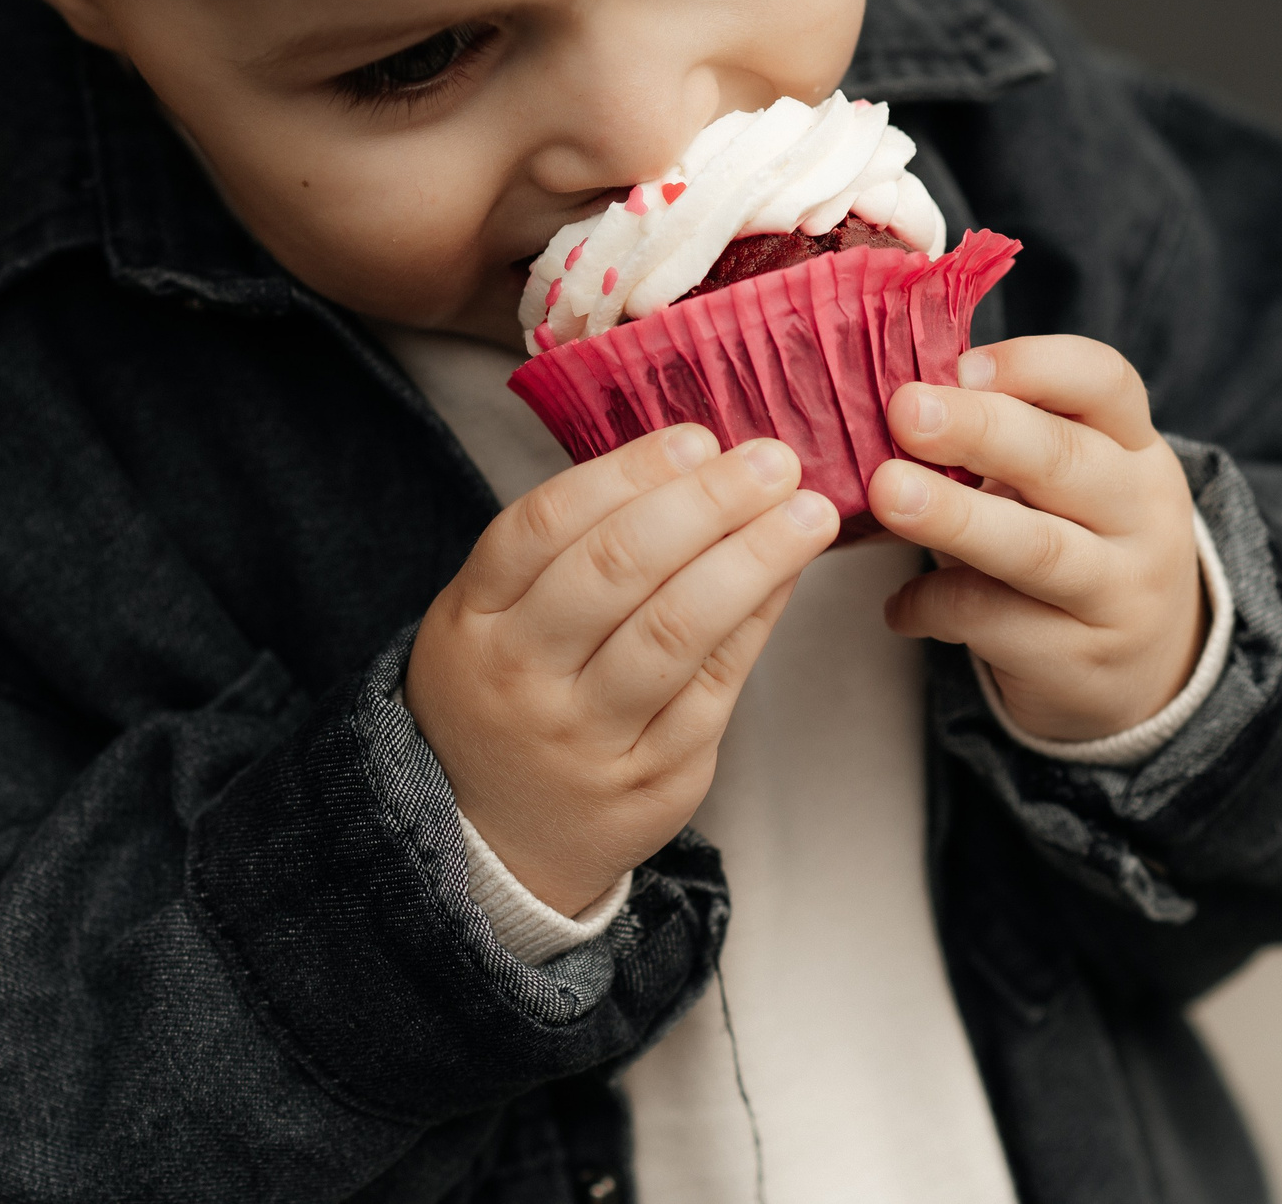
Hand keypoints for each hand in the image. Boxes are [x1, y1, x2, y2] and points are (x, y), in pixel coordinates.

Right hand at [404, 426, 836, 915]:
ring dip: (753, 562)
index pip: (547, 524)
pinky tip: (788, 578)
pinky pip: (713, 691)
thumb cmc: (510, 693)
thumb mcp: (495, 616)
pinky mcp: (648, 782)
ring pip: (675, 633)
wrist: (493, 842)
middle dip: (708, 504)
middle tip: (774, 461)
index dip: (628, 472)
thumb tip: (699, 462)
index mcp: (472, 619)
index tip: (699, 439)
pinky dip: (757, 625)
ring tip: (809, 514)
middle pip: (617, 570)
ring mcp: (584, 737)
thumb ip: (571, 546)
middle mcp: (521, 678)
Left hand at [867, 336, 1206, 742]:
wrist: (1147, 671)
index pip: (1104, 382)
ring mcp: (1121, 591)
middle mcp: (1142, 513)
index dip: (1033, 365)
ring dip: (955, 516)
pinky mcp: (1081, 659)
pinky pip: (995, 622)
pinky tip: (898, 607)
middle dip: (979, 429)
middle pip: (1065, 459)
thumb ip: (1007, 439)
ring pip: (1037, 548)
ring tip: (888, 493)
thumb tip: (902, 399)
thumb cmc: (1080, 544)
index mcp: (1134, 447)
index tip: (961, 366)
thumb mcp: (1070, 483)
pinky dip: (932, 605)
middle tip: (906, 411)